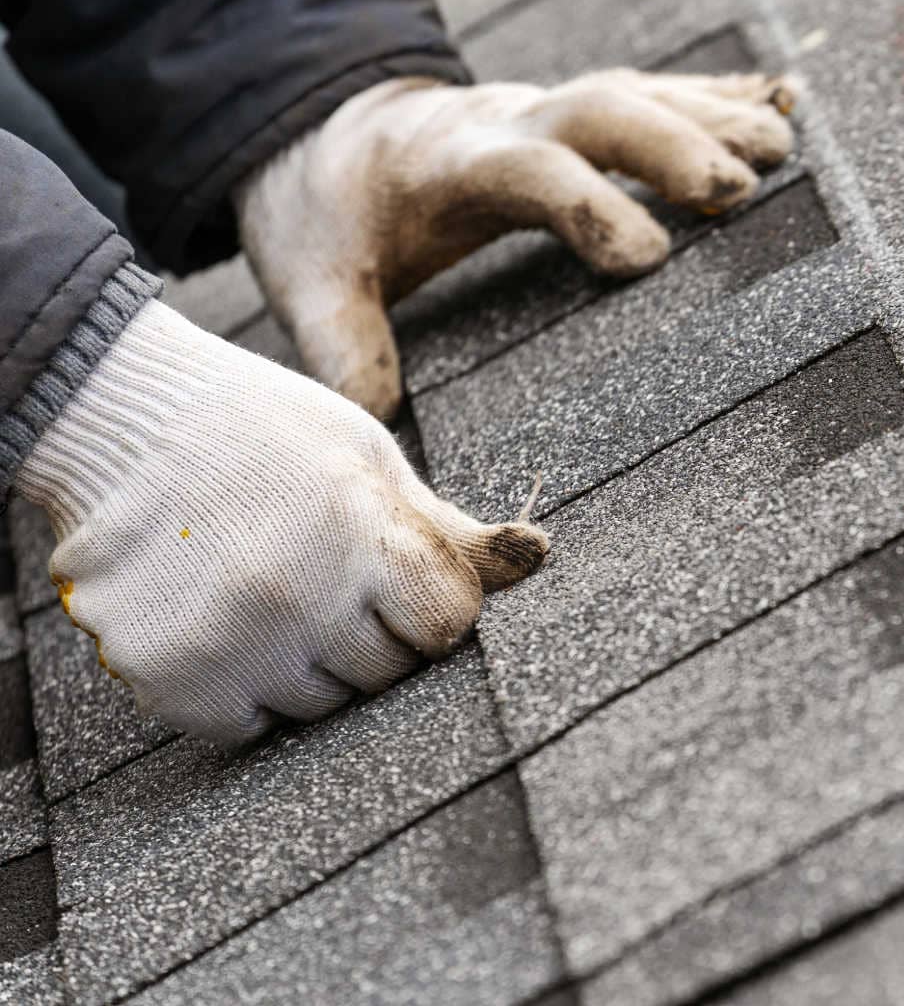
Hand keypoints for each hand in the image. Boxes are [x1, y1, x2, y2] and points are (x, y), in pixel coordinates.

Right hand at [15, 300, 548, 743]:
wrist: (116, 421)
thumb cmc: (265, 435)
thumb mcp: (369, 460)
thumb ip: (450, 529)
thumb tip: (543, 555)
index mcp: (362, 534)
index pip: (450, 625)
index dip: (432, 601)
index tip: (396, 574)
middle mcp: (298, 597)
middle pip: (390, 671)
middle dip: (373, 633)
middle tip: (320, 572)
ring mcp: (230, 646)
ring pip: (323, 705)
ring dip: (309, 664)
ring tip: (266, 587)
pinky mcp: (171, 682)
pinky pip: (250, 726)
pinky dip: (244, 690)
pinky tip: (224, 622)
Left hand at [234, 70, 798, 418]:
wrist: (326, 136)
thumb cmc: (333, 217)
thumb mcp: (312, 281)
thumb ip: (342, 343)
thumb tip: (373, 418)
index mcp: (453, 165)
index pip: (530, 171)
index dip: (587, 204)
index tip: (646, 256)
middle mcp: (511, 122)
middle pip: (602, 110)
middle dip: (674, 144)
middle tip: (741, 189)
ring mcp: (550, 111)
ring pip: (639, 94)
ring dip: (713, 115)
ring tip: (782, 148)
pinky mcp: (577, 114)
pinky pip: (656, 92)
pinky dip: (718, 96)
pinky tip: (780, 104)